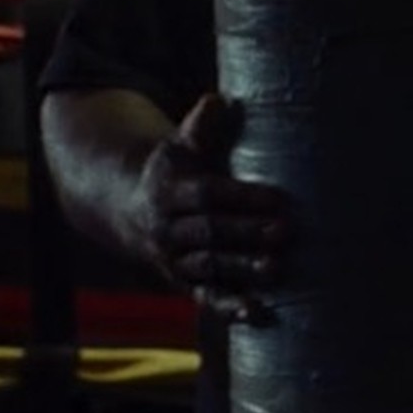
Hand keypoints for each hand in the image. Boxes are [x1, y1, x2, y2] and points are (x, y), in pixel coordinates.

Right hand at [140, 93, 295, 323]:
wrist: (127, 209)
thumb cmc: (172, 171)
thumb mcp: (179, 146)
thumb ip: (200, 126)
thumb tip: (220, 99)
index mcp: (170, 190)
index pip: (208, 195)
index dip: (243, 198)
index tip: (279, 199)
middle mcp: (168, 228)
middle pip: (210, 232)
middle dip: (246, 233)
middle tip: (285, 232)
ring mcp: (174, 258)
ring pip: (208, 266)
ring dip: (241, 269)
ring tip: (276, 268)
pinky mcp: (184, 283)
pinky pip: (204, 297)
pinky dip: (229, 307)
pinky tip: (256, 312)